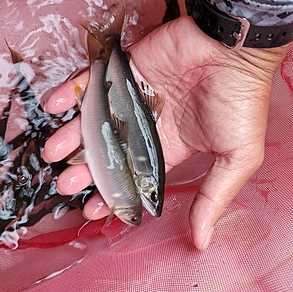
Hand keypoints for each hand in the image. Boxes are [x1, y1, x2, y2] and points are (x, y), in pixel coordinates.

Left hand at [43, 14, 290, 249]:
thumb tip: (201, 241)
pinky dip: (70, 92)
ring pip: (94, 119)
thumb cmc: (240, 102)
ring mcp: (132, 96)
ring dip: (71, 135)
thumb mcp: (236, 157)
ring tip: (52, 152)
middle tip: (65, 183)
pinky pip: (91, 81)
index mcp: (169, 146)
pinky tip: (54, 106)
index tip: (93, 210)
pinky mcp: (124, 69)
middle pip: (107, 150)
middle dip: (85, 168)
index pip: (133, 175)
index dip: (113, 192)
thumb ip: (213, 197)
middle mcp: (146, 123)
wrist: (235, 50)